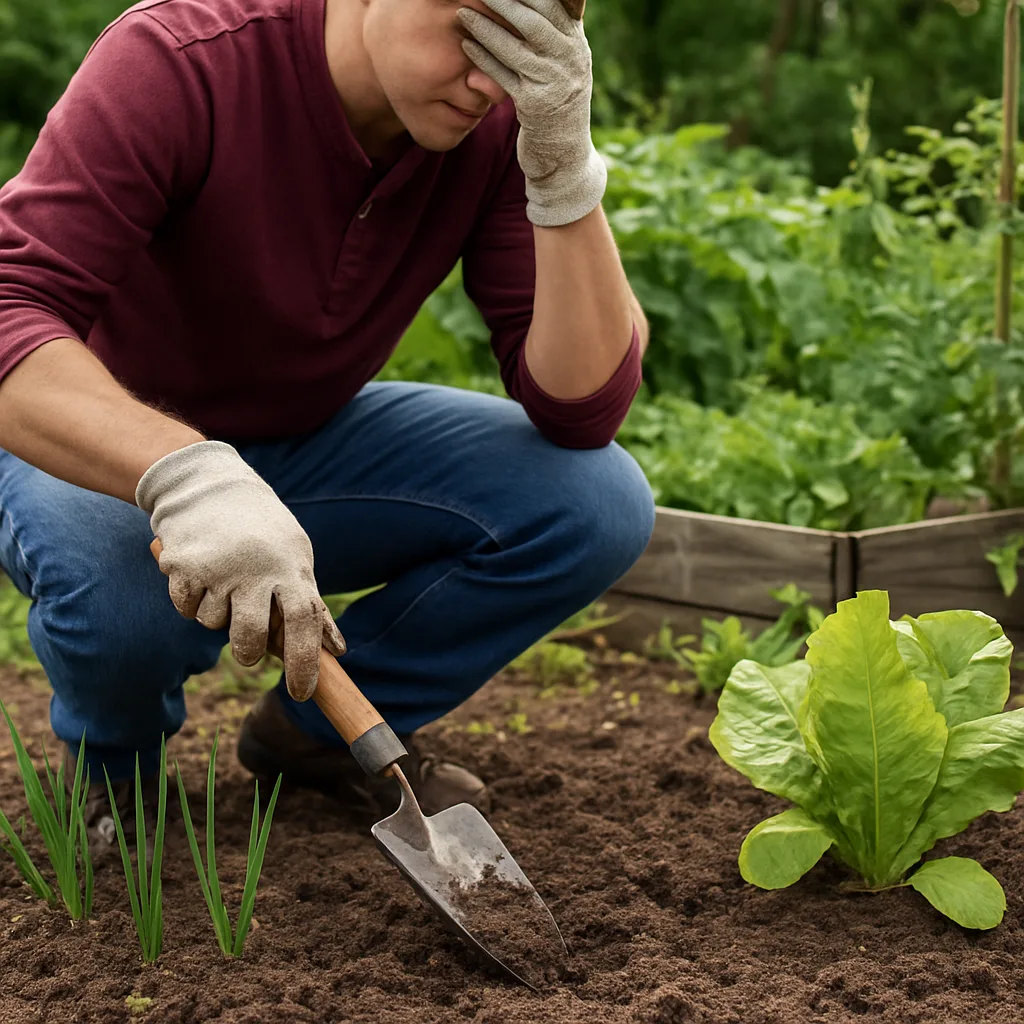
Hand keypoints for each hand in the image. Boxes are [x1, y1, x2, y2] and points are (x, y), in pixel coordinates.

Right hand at [136, 440, 345, 700]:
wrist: (210, 485)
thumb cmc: (262, 531)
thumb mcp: (295, 558)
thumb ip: (311, 604)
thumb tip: (337, 649)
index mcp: (290, 569)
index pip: (304, 625)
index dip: (304, 663)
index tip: (301, 693)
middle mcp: (256, 571)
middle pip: (250, 640)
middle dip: (247, 654)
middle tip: (248, 650)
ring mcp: (218, 569)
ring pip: (214, 625)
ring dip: (218, 614)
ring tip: (225, 581)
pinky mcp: (183, 567)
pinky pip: (186, 608)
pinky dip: (192, 599)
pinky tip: (201, 573)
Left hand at [457, 0, 605, 226]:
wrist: (567, 160)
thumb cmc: (559, 108)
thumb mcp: (564, 70)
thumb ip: (555, 38)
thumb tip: (539, 6)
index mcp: (577, 45)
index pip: (554, 5)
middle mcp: (571, 61)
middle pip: (534, 21)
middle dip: (503, 1)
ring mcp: (555, 83)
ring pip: (516, 48)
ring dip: (485, 28)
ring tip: (462, 13)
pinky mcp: (536, 106)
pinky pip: (504, 77)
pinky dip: (483, 60)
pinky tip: (466, 46)